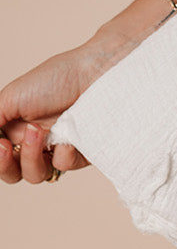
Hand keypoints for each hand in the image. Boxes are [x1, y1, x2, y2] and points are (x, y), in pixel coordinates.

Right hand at [0, 37, 124, 183]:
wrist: (95, 74)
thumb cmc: (56, 78)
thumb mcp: (11, 97)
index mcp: (18, 127)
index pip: (1, 156)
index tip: (1, 145)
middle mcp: (37, 141)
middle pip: (14, 172)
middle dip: (5, 165)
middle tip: (7, 147)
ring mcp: (59, 148)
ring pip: (36, 175)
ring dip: (30, 158)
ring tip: (39, 132)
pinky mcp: (82, 153)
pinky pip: (64, 167)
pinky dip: (62, 155)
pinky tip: (67, 138)